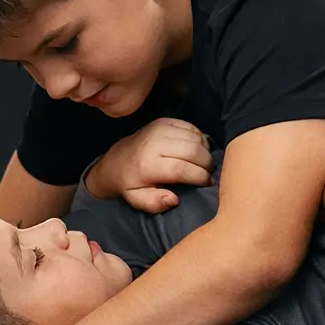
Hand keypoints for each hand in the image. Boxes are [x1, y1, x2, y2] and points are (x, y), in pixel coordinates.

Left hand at [84, 118, 212, 212]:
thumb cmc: (130, 183)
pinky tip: (196, 149)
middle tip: (208, 173)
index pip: (182, 169)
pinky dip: (199, 138)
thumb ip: (154, 203)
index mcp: (147, 164)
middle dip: (206, 164)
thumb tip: (173, 199)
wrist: (115, 161)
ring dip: (204, 151)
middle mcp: (154, 143)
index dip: (200, 176)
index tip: (207, 183)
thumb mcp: (137, 199)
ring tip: (202, 163)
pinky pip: (191, 127)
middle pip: (193, 151)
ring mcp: (159, 129)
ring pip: (195, 138)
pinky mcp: (164, 121)